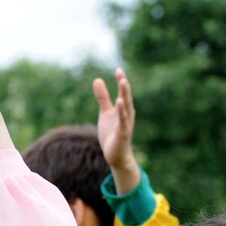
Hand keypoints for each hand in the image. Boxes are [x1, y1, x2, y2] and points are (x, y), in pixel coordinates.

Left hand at [93, 68, 140, 186]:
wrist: (116, 156)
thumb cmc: (112, 134)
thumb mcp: (105, 113)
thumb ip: (103, 97)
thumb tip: (98, 80)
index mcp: (123, 109)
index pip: (123, 93)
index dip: (121, 81)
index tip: (118, 70)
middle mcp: (127, 115)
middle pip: (126, 97)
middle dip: (124, 86)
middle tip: (120, 73)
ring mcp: (126, 124)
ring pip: (126, 107)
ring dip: (124, 95)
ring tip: (123, 82)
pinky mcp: (123, 133)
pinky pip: (123, 120)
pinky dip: (122, 111)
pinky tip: (119, 102)